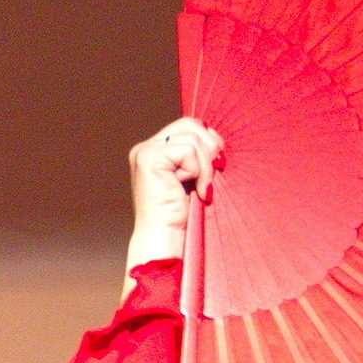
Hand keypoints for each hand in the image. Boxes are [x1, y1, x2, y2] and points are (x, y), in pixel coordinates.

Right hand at [125, 115, 222, 270]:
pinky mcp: (149, 158)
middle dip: (210, 149)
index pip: (188, 125)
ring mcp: (145, 152)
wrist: (166, 237)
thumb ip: (198, 153)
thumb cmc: (182, 213)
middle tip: (213, 175)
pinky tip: (194, 189)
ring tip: (202, 188)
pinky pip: (188, 151)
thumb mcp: (194, 176)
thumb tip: (215, 133)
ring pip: (193, 138)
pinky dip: (198, 171)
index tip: (217, 165)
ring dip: (205, 166)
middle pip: (191, 124)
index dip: (209, 140)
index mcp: (155, 150)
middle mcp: (146, 148)